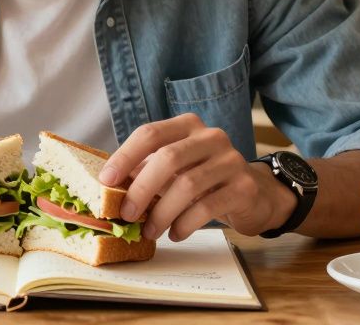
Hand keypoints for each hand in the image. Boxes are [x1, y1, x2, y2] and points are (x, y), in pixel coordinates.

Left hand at [99, 114, 294, 239]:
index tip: (106, 180)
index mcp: (187, 126)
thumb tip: (108, 186)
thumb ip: (146, 170)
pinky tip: (175, 234)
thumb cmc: (203, 179)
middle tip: (127, 214)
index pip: (150, 133)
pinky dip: (185, 223)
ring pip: (187, 184)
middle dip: (142, 189)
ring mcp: (231, 160)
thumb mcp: (175, 169)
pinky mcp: (244, 187)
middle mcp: (211, 136)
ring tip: (150, 231)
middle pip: (168, 157)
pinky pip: (208, 206)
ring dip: (162, 212)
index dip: (125, 156)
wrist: (253, 193)